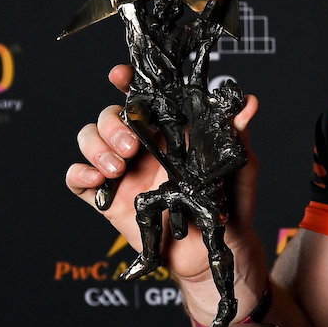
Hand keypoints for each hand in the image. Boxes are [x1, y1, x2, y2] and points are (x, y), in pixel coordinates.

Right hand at [64, 64, 266, 298]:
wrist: (214, 251)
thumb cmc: (229, 206)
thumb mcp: (238, 168)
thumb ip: (236, 136)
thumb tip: (250, 102)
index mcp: (170, 132)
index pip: (143, 98)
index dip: (127, 82)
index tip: (120, 75)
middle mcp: (142, 146)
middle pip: (110, 115)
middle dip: (113, 124)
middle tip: (132, 147)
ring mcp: (122, 171)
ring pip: (89, 138)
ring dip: (97, 146)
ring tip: (118, 168)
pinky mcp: (107, 199)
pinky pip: (77, 178)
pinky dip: (79, 172)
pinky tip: (97, 179)